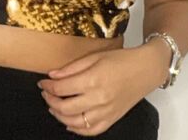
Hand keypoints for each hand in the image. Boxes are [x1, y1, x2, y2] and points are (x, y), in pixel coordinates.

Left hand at [37, 46, 157, 136]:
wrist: (145, 70)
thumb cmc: (120, 59)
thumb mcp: (94, 56)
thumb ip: (72, 67)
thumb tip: (52, 75)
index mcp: (93, 80)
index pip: (62, 88)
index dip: (48, 86)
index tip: (42, 82)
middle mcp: (99, 99)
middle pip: (65, 107)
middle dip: (50, 100)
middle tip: (46, 92)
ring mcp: (106, 112)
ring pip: (75, 122)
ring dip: (60, 116)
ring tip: (53, 106)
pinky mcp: (112, 119)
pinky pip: (91, 131)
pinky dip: (77, 129)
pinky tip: (69, 122)